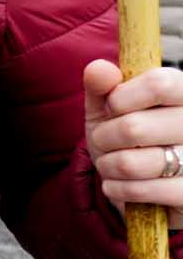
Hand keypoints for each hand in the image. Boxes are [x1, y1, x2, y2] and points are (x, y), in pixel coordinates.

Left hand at [85, 60, 182, 226]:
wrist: (143, 187)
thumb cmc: (126, 139)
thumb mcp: (110, 109)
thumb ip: (102, 86)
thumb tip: (98, 68)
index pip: (160, 84)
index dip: (121, 98)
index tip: (113, 106)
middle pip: (134, 127)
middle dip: (105, 137)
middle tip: (106, 140)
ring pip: (131, 163)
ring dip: (108, 165)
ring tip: (112, 164)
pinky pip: (141, 191)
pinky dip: (117, 189)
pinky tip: (119, 185)